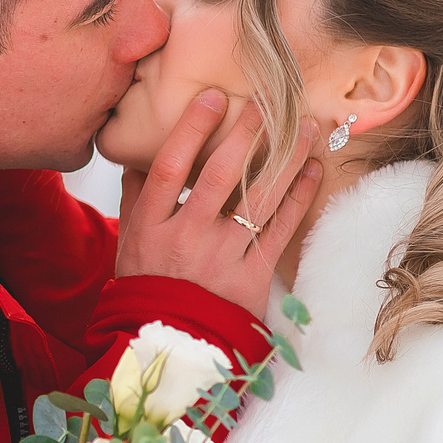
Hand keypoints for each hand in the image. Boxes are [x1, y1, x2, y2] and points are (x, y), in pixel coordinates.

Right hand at [111, 91, 322, 321]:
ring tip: (306, 127)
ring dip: (286, 159)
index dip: (191, 130)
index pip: (169, 168)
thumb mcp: (129, 243)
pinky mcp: (252, 277)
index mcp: (151, 227)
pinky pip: (280, 230)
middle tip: (267, 102)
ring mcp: (221, 258)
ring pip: (257, 200)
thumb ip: (136, 198)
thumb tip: (138, 154)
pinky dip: (299, 198)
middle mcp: (186, 238)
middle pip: (217, 176)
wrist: (172, 344)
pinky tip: (313, 171)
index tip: (213, 97)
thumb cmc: (148, 287)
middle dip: (245, 135)